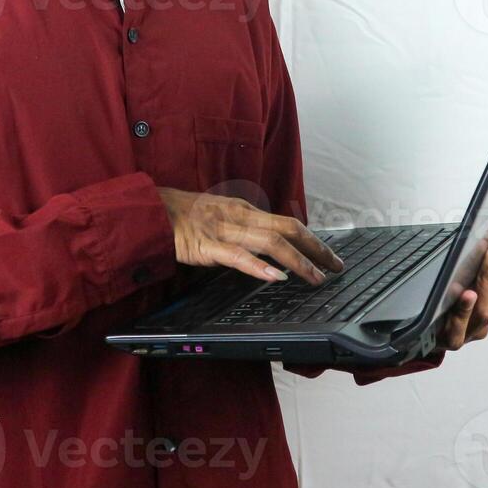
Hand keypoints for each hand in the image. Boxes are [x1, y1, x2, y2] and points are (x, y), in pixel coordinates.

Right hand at [156, 187, 344, 285]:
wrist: (152, 211)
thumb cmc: (183, 216)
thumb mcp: (220, 217)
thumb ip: (242, 230)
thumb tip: (264, 247)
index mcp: (244, 211)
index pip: (287, 223)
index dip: (312, 239)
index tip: (329, 255)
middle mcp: (240, 217)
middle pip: (288, 229)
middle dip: (316, 248)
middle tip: (336, 266)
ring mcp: (225, 230)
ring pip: (270, 242)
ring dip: (297, 260)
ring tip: (315, 276)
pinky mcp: (208, 246)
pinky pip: (238, 256)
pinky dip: (259, 266)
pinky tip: (275, 277)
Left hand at [434, 227, 487, 352]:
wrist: (422, 341)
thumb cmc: (442, 310)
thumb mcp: (458, 286)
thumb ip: (470, 269)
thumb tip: (477, 238)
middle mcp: (484, 317)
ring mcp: (470, 331)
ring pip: (485, 310)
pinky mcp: (452, 340)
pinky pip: (459, 328)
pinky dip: (464, 311)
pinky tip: (467, 295)